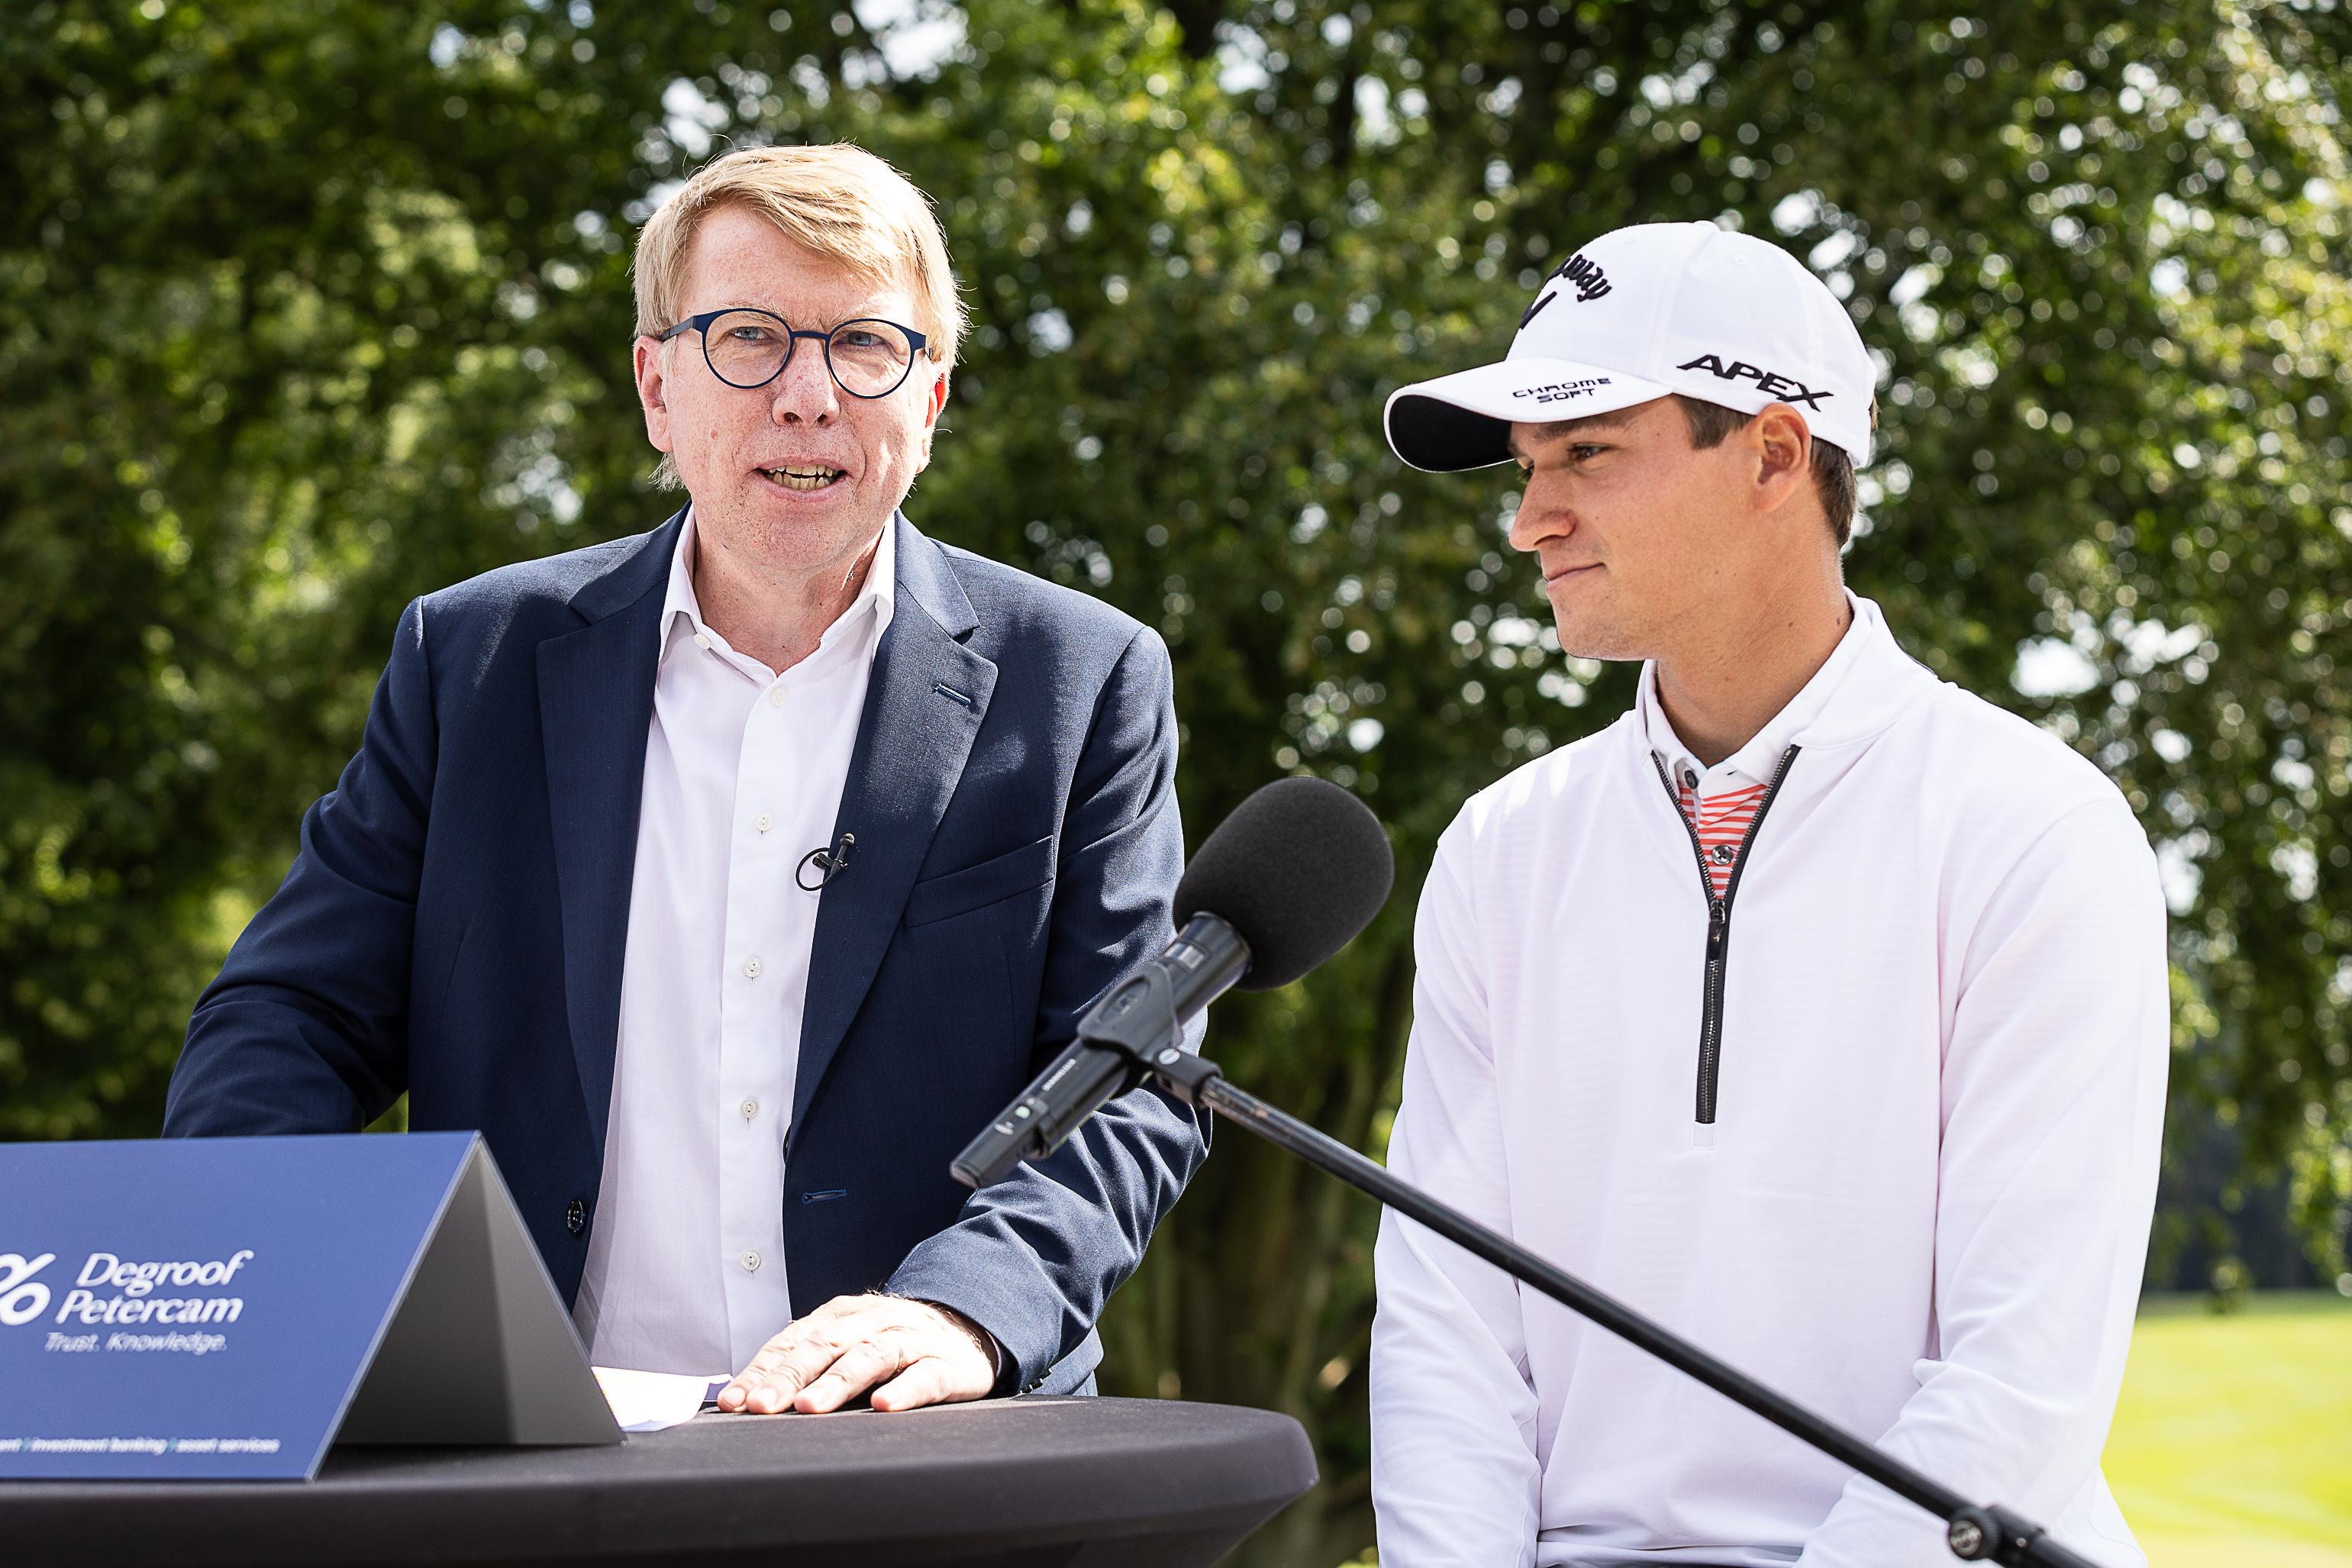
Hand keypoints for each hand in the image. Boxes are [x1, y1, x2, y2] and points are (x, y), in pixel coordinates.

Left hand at [717, 1294, 997, 1414]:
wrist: (968, 1327)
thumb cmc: (893, 1344)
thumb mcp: (847, 1344)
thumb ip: (805, 1365)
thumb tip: (747, 1398)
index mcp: (840, 1316)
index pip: (793, 1342)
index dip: (761, 1371)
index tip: (734, 1402)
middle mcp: (872, 1321)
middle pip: (825, 1346)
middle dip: (788, 1378)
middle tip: (761, 1406)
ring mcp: (911, 1339)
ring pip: (870, 1356)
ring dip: (837, 1382)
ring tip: (810, 1408)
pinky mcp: (946, 1363)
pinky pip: (924, 1375)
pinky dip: (904, 1389)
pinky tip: (883, 1405)